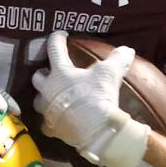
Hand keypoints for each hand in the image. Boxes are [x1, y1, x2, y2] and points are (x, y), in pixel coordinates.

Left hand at [31, 31, 147, 166]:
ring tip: (53, 96)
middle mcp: (48, 89)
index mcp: (60, 72)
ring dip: (44, 96)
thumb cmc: (98, 96)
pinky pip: (47, 123)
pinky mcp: (52, 128)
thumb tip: (127, 49)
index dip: (57, 39)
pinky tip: (58, 120)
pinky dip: (52, 120)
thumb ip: (117, 59)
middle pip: (37, 76)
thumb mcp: (110, 74)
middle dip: (44, 72)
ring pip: (38, 100)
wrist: (96, 131)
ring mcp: (47, 110)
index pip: (54, 49)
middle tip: (52, 71)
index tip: (60, 35)